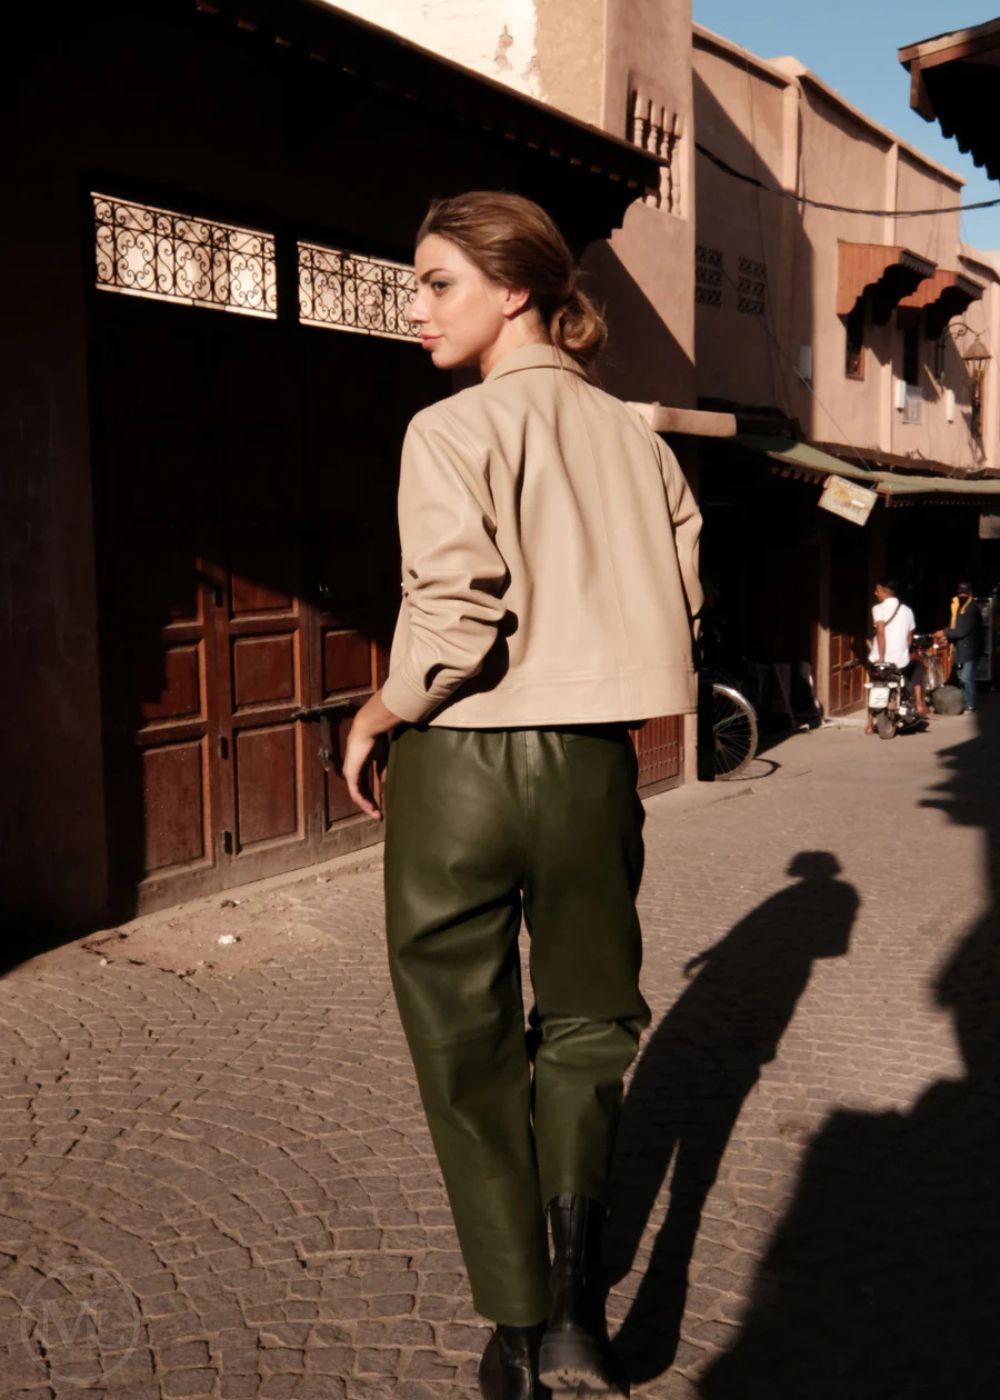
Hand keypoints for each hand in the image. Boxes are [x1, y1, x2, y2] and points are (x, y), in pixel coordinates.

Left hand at [342, 691, 400, 819]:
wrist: (369, 728)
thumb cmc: (377, 738)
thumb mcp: (382, 757)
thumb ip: (382, 770)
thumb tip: (385, 782)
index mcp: (360, 765)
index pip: (365, 784)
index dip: (373, 795)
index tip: (381, 805)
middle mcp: (353, 770)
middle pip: (361, 791)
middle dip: (370, 804)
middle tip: (379, 814)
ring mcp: (350, 772)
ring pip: (357, 794)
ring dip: (367, 805)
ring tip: (376, 814)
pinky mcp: (351, 774)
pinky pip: (355, 792)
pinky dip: (363, 801)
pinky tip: (370, 808)